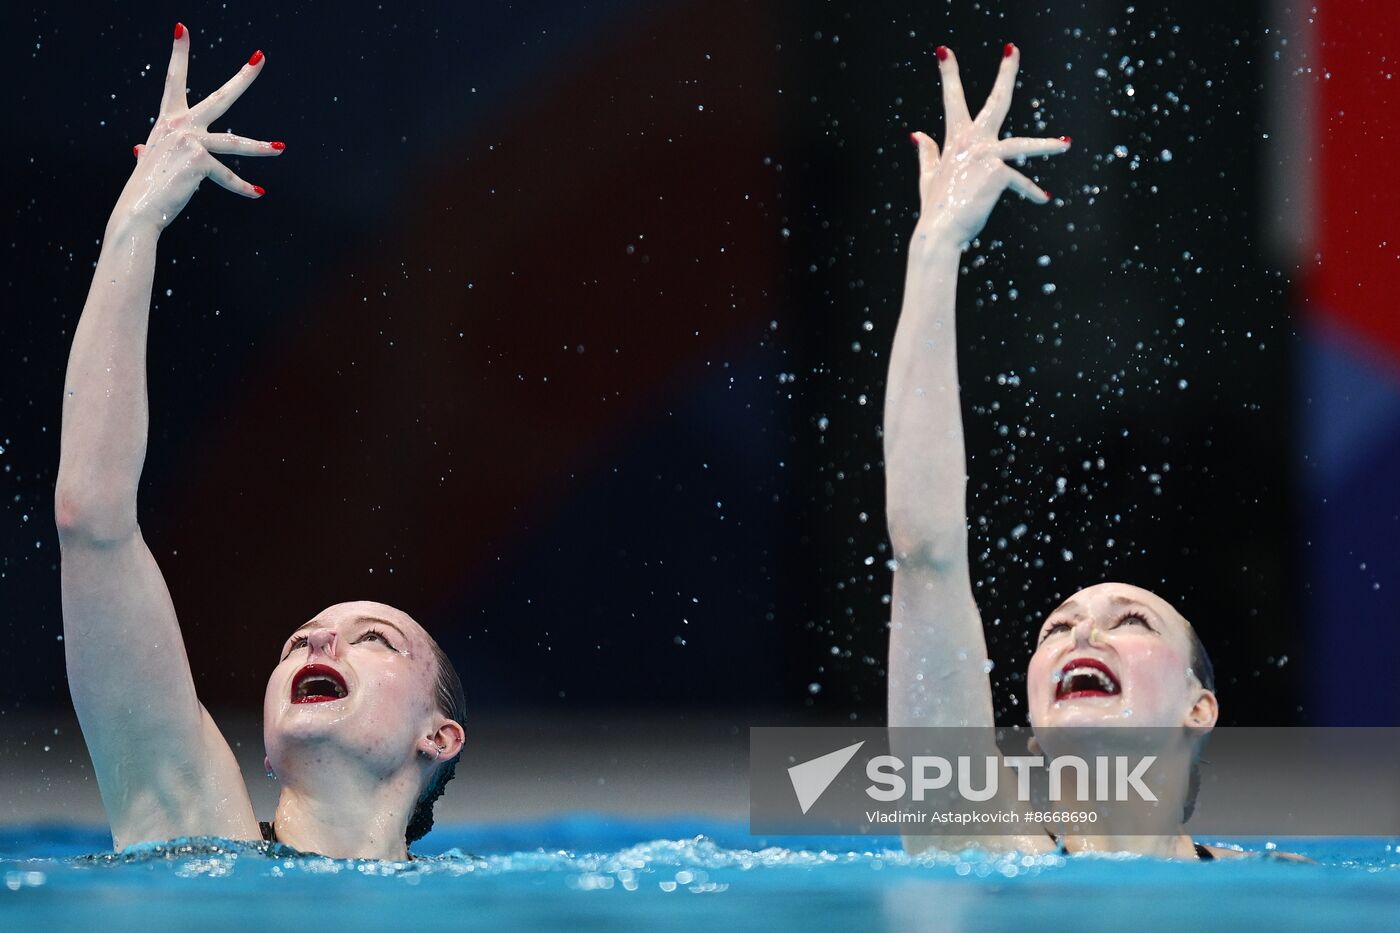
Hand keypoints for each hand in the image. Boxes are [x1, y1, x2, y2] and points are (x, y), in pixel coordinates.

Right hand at [116, 23, 281, 230]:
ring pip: (235, 142)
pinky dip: (241, 188)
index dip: (178, 54)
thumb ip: (150, 151)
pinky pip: (227, 177)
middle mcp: (179, 125)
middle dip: (242, 78)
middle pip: (219, 98)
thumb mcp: (149, 160)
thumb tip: (139, 150)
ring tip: (281, 148)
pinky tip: (258, 192)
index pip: (173, 80)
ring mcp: (190, 141)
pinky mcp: (199, 161)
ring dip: (260, 147)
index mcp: (167, 121)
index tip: (181, 28)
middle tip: (260, 58)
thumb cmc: (145, 187)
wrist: (138, 209)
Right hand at [910, 44, 1068, 243]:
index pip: (952, 99)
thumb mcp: (930, 175)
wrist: (940, 232)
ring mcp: (987, 155)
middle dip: (1005, 73)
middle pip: (994, 101)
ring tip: (1066, 145)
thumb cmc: (935, 207)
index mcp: (955, 139)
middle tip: (1012, 49)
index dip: (948, 73)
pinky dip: (1032, 192)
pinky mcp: (999, 173)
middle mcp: (972, 141)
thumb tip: (917, 134)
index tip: (943, 51)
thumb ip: (929, 153)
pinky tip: (1043, 198)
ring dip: (1048, 145)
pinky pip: (1021, 182)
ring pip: (1023, 145)